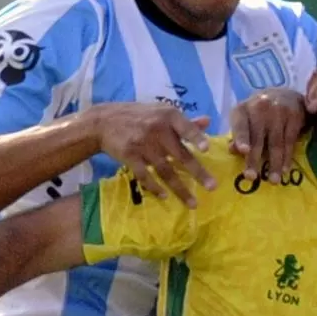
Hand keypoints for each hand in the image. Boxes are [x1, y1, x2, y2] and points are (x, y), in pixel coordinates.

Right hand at [93, 103, 214, 206]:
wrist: (103, 122)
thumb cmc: (138, 117)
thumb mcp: (160, 112)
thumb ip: (184, 121)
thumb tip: (207, 122)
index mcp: (168, 116)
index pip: (185, 127)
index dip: (196, 137)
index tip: (206, 149)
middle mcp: (157, 130)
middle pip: (180, 155)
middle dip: (197, 173)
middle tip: (212, 187)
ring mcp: (143, 144)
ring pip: (165, 170)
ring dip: (180, 189)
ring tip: (193, 203)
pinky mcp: (130, 156)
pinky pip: (144, 175)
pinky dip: (155, 187)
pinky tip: (165, 196)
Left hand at [229, 89, 307, 183]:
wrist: (286, 95)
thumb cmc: (259, 114)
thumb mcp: (245, 120)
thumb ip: (238, 136)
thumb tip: (233, 150)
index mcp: (243, 109)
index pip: (241, 124)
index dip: (242, 137)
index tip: (243, 150)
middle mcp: (260, 106)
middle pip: (257, 138)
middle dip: (254, 159)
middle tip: (251, 177)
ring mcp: (279, 110)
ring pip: (275, 142)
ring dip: (274, 163)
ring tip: (273, 181)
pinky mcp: (295, 115)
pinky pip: (290, 141)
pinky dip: (287, 157)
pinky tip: (284, 169)